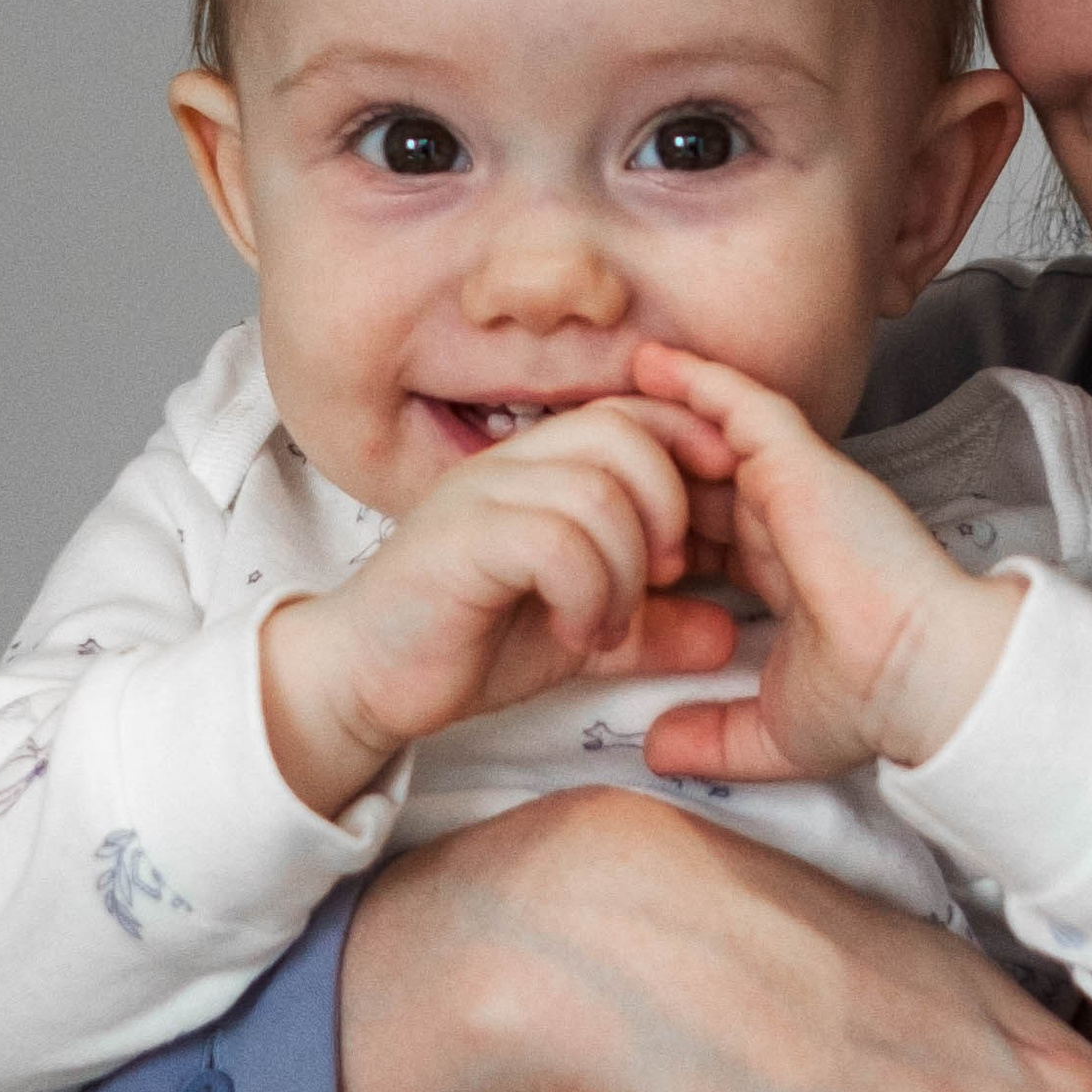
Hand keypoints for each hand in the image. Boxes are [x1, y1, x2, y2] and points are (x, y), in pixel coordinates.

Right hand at [259, 399, 736, 818]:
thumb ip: (650, 627)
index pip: (630, 412)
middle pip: (623, 434)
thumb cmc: (465, 644)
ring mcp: (479, 496)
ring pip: (596, 492)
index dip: (688, 446)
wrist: (364, 679)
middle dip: (666, 507)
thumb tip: (726, 633)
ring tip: (607, 625)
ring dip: (625, 569)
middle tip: (664, 580)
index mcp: (538, 467)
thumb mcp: (580, 633)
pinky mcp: (458, 541)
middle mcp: (508, 464)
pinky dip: (586, 595)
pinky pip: (554, 542)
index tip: (717, 515)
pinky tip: (573, 634)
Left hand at [629, 344, 1023, 783]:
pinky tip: (649, 364)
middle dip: (641, 469)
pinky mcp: (800, 462)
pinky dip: (695, 381)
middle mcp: (784, 521)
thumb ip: (712, 737)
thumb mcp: (772, 731)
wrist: (919, 678)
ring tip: (595, 396)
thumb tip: (655, 750)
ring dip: (658, 415)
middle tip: (577, 458)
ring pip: (711, 434)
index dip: (651, 528)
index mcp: (782, 571)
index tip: (597, 531)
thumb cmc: (871, 701)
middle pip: (695, 479)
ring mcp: (793, 486)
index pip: (704, 534)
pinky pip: (739, 404)